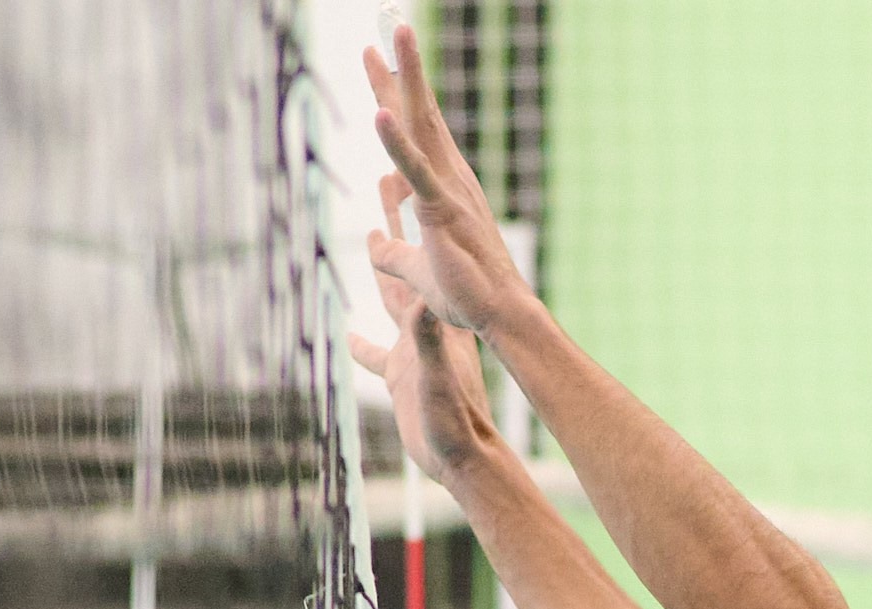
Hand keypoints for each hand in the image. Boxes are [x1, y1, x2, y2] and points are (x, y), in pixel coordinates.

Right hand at [349, 173, 499, 480]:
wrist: (465, 458)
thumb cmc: (452, 422)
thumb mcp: (436, 377)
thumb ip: (427, 344)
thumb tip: (421, 308)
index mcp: (429, 320)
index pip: (412, 257)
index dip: (402, 221)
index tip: (392, 174)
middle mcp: (423, 325)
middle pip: (403, 261)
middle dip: (393, 222)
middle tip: (384, 180)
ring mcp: (414, 348)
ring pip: (392, 295)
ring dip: (381, 266)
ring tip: (370, 237)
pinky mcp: (404, 375)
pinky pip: (377, 354)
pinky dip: (362, 344)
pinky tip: (348, 335)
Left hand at [363, 24, 532, 334]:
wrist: (498, 316)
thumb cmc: (466, 293)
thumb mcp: (416, 270)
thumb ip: (393, 254)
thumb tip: (374, 246)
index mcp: (441, 186)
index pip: (415, 131)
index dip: (396, 94)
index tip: (380, 60)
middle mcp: (449, 178)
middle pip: (419, 114)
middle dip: (401, 71)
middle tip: (390, 27)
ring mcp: (447, 190)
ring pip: (420, 126)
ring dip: (405, 81)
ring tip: (392, 39)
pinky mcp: (442, 212)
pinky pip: (415, 172)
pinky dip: (396, 143)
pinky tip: (381, 113)